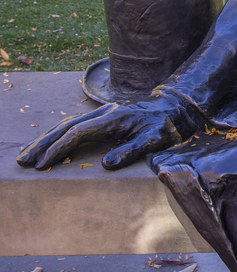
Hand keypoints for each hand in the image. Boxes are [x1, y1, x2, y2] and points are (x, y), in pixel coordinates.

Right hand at [17, 92, 198, 171]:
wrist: (177, 107)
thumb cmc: (168, 125)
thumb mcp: (155, 139)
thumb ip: (131, 151)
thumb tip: (106, 165)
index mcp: (114, 118)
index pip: (78, 133)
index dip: (59, 148)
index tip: (43, 163)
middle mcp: (105, 112)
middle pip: (66, 126)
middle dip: (44, 143)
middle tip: (23, 160)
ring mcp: (104, 112)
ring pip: (68, 124)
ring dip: (47, 138)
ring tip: (29, 154)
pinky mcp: (106, 116)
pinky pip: (76, 124)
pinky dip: (59, 134)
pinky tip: (50, 144)